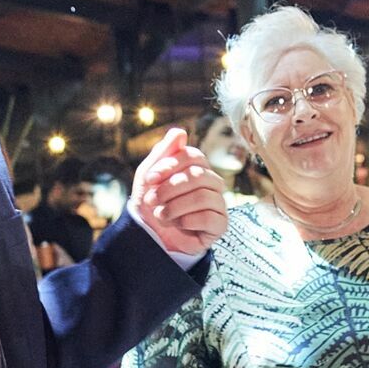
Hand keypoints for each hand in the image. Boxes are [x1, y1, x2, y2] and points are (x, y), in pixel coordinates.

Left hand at [133, 128, 228, 256]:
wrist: (150, 236)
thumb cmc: (151, 203)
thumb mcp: (149, 176)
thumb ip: (163, 153)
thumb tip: (180, 132)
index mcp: (198, 168)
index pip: (193, 156)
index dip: (170, 165)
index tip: (149, 179)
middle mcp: (212, 183)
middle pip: (199, 176)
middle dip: (170, 189)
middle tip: (151, 201)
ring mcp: (218, 204)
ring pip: (204, 197)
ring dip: (175, 207)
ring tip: (160, 215)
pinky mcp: (220, 225)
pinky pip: (210, 218)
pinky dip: (186, 221)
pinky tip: (176, 225)